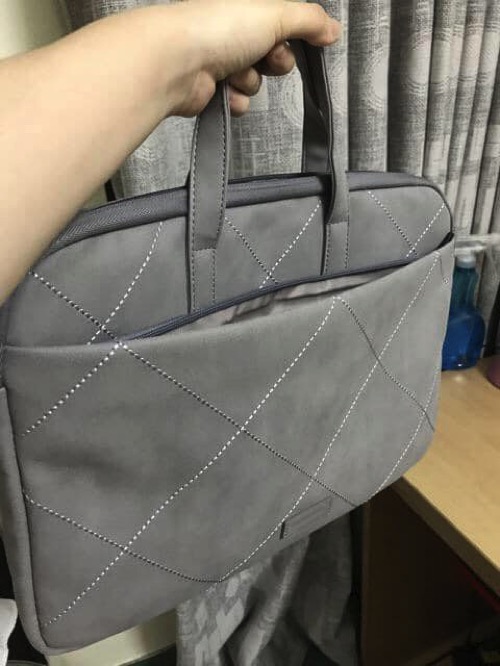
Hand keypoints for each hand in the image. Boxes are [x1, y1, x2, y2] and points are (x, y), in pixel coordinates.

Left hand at [164, 0, 340, 115]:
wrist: (177, 62)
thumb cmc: (219, 27)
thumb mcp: (276, 13)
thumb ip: (309, 20)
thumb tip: (332, 29)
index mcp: (245, 5)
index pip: (282, 22)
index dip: (296, 34)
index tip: (308, 41)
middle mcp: (230, 28)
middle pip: (271, 53)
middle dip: (274, 60)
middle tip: (268, 57)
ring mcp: (217, 58)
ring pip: (254, 80)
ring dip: (251, 81)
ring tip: (235, 73)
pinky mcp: (208, 87)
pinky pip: (236, 100)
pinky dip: (235, 99)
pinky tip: (225, 92)